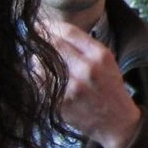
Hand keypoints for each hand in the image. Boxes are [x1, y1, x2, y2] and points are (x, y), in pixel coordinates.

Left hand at [44, 21, 141, 147]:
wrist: (117, 122)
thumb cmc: (110, 89)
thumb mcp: (107, 63)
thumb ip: (83, 48)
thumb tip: (51, 34)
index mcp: (100, 55)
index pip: (68, 31)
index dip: (49, 26)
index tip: (39, 25)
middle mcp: (87, 68)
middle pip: (53, 44)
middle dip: (38, 40)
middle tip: (30, 39)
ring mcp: (73, 86)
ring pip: (40, 63)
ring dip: (35, 61)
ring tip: (39, 64)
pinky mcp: (60, 101)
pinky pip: (37, 83)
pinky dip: (34, 78)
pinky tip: (38, 78)